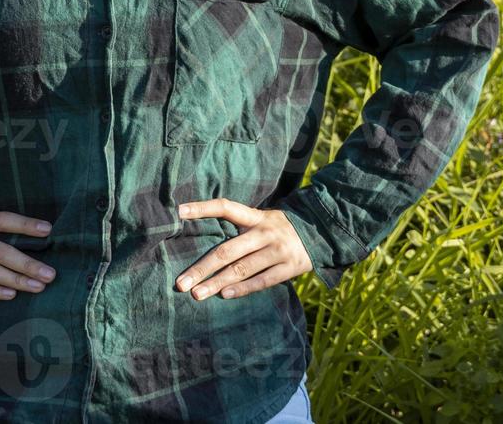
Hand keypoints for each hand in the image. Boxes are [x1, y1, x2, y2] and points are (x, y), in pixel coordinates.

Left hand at [173, 198, 311, 300]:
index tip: (180, 211)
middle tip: (181, 283)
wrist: (322, 232)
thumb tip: (206, 248)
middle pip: (228, 250)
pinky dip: (243, 288)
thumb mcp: (262, 220)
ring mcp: (278, 250)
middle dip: (202, 268)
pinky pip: (262, 280)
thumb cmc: (280, 230)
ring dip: (217, 283)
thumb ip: (240, 230)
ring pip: (241, 269)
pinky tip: (225, 295)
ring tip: (197, 294)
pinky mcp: (289, 267)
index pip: (227, 207)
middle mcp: (265, 232)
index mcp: (256, 217)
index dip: (203, 208)